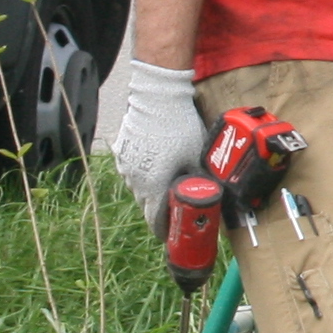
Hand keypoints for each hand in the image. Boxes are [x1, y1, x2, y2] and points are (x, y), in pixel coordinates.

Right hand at [100, 52, 206, 218]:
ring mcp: (125, 166)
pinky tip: (156, 161)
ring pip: (138, 187)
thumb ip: (200, 179)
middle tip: (174, 206)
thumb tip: (210, 193)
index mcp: (153, 186)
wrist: (157, 98)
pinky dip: (143, 171)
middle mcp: (135, 181)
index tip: (171, 233)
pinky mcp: (121, 151)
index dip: (164, 229)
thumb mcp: (196, 156)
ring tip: (167, 181)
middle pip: (146, 204)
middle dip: (159, 208)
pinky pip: (132, 170)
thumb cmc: (179, 128)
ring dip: (151, 189)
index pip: (154, 220)